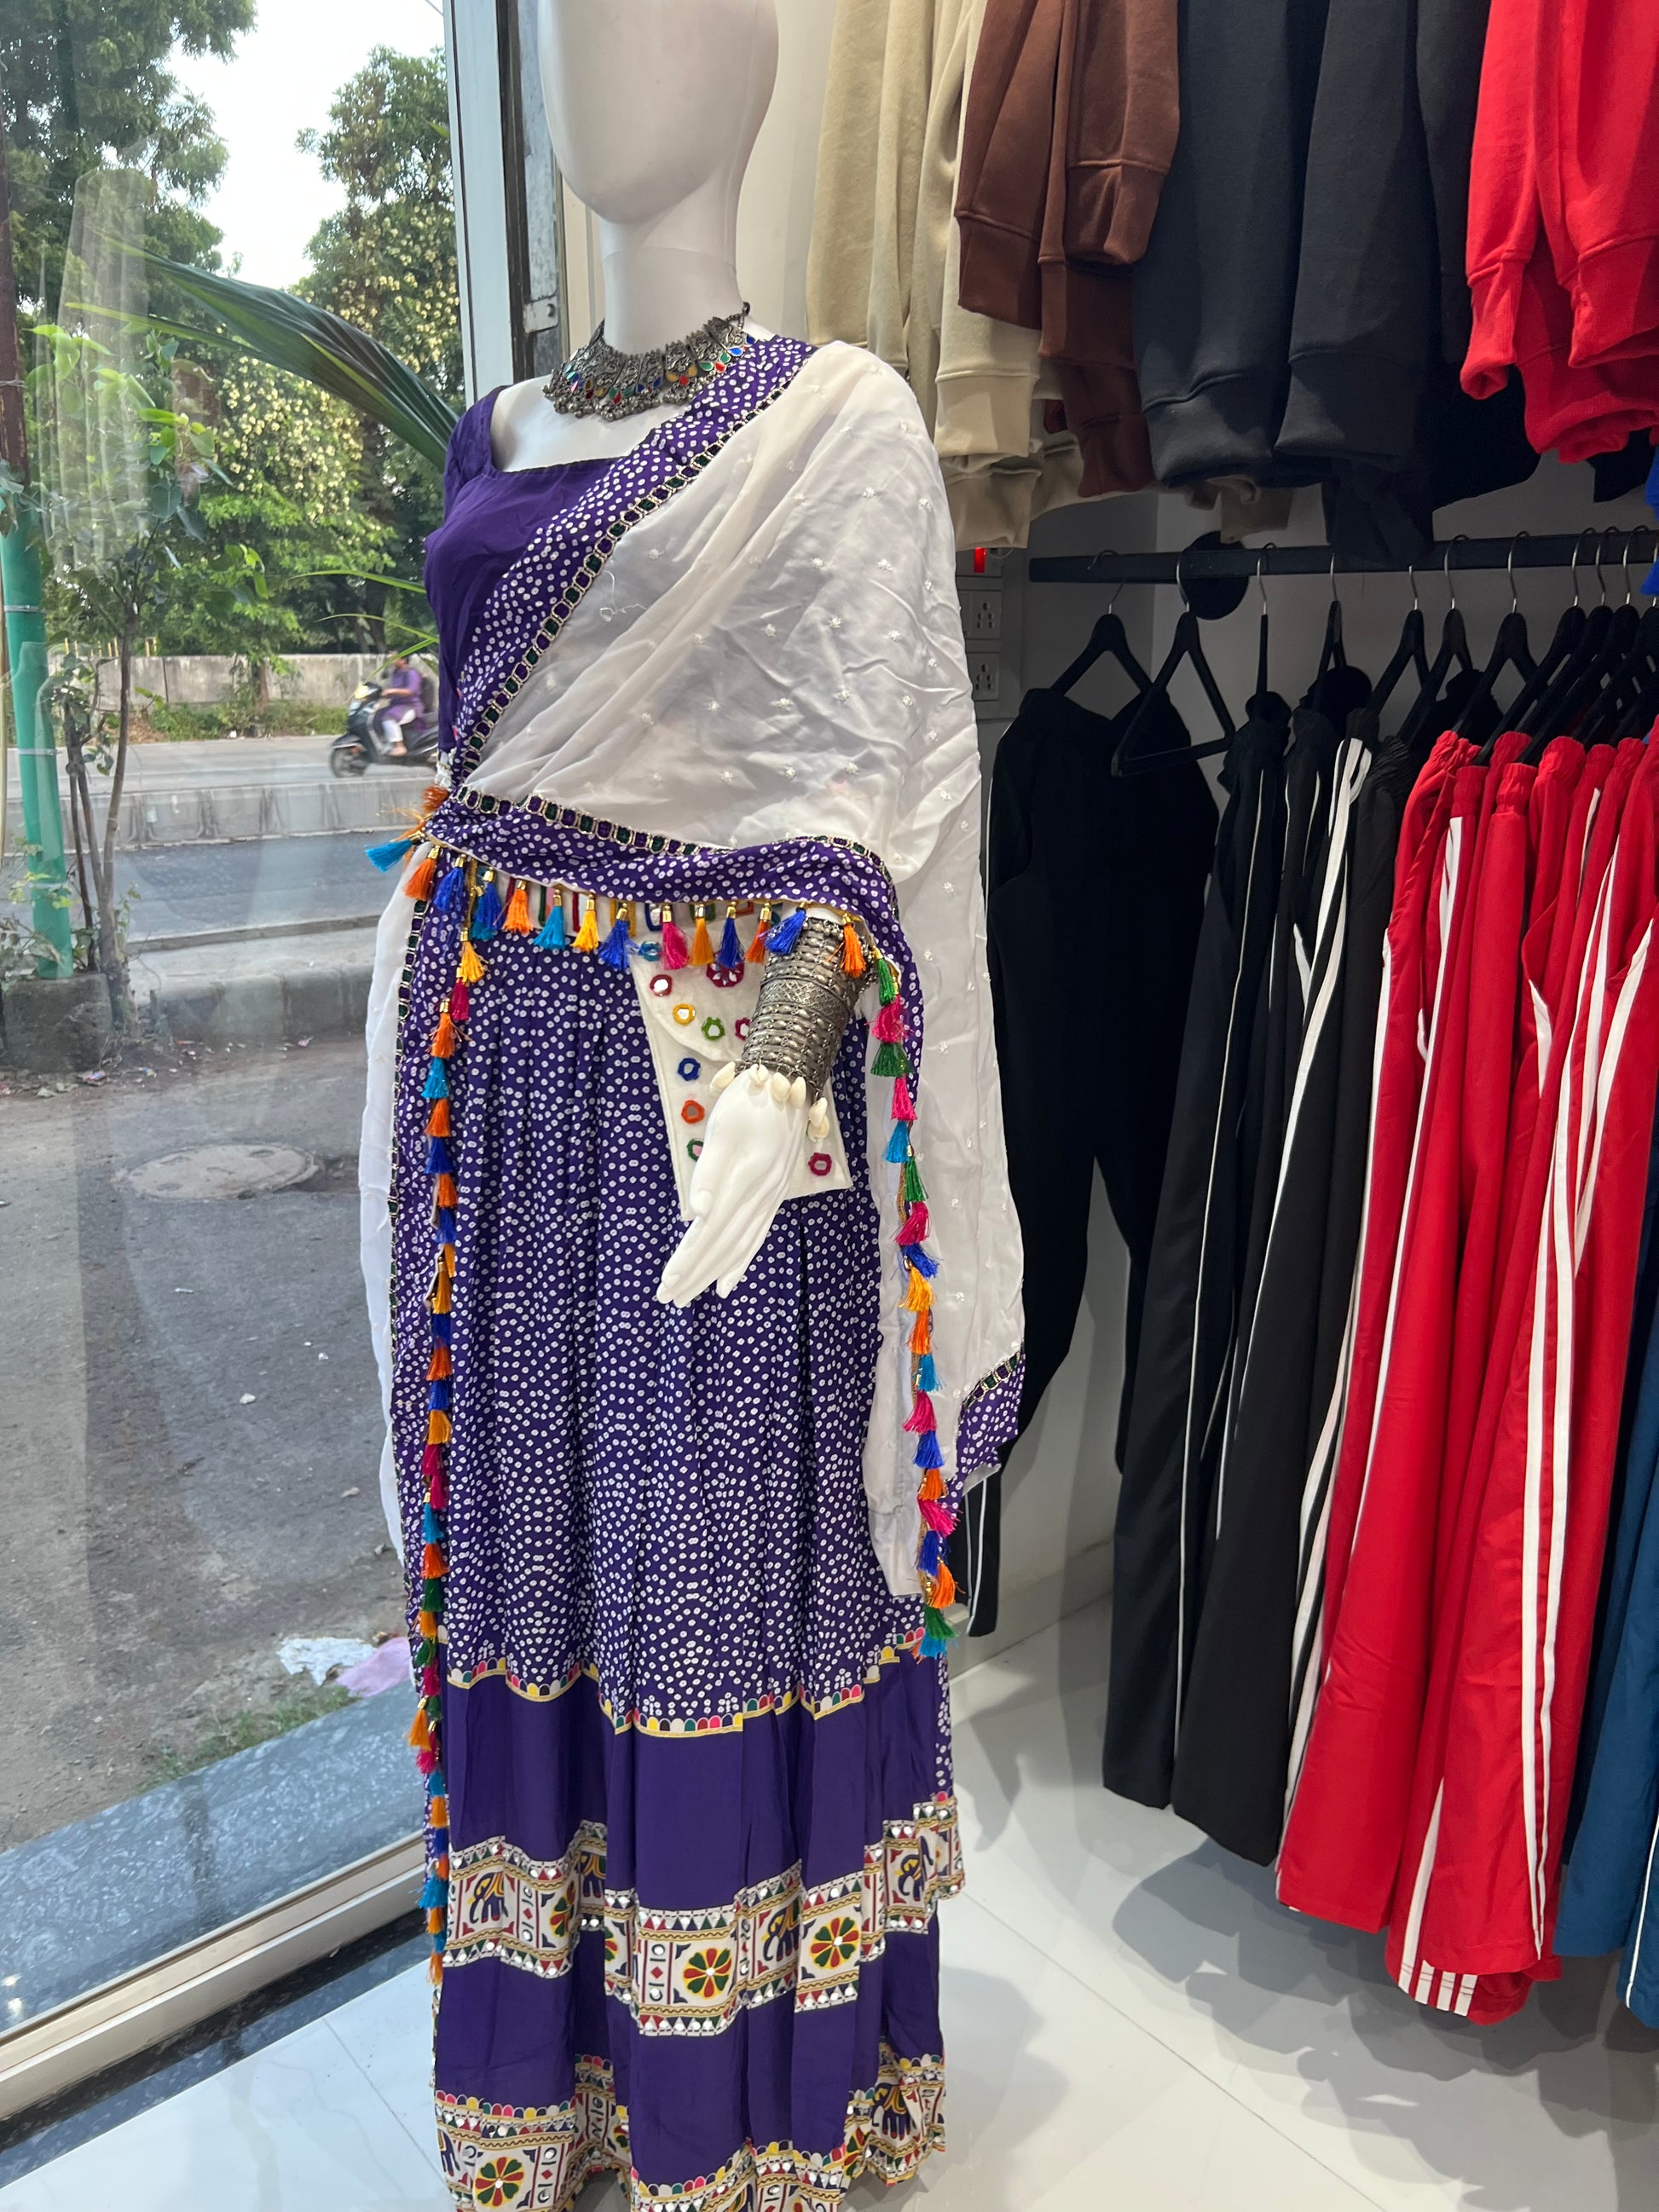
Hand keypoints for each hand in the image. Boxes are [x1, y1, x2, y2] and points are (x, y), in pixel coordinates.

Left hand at [656, 1063, 824, 1305]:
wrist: (789, 1079)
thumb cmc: (747, 1099)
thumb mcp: (723, 1126)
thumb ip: (709, 1171)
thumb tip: (698, 1214)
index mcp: (745, 1177)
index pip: (709, 1229)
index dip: (688, 1258)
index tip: (665, 1283)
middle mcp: (761, 1193)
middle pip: (723, 1243)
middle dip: (695, 1273)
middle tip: (667, 1299)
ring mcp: (771, 1196)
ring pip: (740, 1244)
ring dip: (713, 1273)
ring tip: (688, 1295)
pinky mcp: (775, 1195)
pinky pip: (758, 1236)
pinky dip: (741, 1261)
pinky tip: (726, 1283)